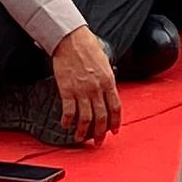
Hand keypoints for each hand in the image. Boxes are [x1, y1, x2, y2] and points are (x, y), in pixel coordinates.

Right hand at [46, 25, 123, 141]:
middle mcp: (97, 88)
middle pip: (101, 117)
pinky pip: (69, 111)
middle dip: (100, 133)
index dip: (116, 121)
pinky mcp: (67, 90)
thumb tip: (108, 90)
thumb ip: (107, 78)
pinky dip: (67, 121)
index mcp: (109, 81)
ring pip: (85, 118)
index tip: (115, 131)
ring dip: (83, 131)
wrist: (71, 39)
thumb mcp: (105, 62)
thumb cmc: (88, 47)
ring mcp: (82, 90)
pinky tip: (66, 125)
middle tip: (98, 142)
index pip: (116, 107)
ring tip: (80, 138)